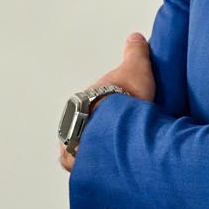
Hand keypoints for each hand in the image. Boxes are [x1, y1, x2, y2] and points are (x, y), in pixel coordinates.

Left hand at [59, 32, 156, 172]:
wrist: (116, 126)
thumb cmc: (124, 100)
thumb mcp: (135, 68)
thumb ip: (136, 52)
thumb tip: (136, 37)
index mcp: (85, 98)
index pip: (95, 102)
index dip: (109, 107)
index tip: (122, 113)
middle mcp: (74, 120)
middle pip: (86, 125)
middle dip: (99, 130)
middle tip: (120, 136)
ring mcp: (73, 143)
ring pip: (82, 146)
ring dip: (94, 149)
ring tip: (115, 156)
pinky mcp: (76, 164)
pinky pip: (81, 166)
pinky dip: (90, 168)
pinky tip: (104, 171)